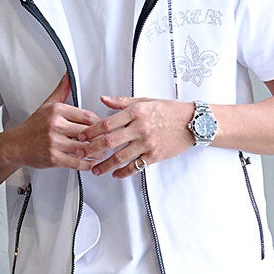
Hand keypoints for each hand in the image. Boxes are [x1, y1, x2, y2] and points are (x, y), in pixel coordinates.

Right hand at [8, 73, 100, 169]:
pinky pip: (76, 162)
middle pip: (88, 131)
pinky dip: (87, 164)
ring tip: (102, 152)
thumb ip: (61, 91)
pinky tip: (91, 163)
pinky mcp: (54, 158)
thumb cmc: (32, 127)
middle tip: (108, 141)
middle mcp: (56, 125)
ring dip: (96, 152)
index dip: (99, 123)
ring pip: (84, 147)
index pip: (87, 116)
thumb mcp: (47, 105)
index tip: (103, 127)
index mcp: (57, 111)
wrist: (15, 146)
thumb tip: (69, 76)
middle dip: (99, 138)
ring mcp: (54, 142)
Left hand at [76, 95, 194, 178]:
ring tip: (95, 170)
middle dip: (92, 149)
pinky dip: (123, 172)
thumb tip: (103, 99)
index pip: (107, 123)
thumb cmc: (170, 110)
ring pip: (120, 158)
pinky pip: (135, 166)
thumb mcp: (146, 101)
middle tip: (81, 154)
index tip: (81, 137)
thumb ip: (122, 102)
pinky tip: (115, 174)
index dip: (91, 131)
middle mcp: (140, 128)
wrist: (193, 122)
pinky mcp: (155, 156)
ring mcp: (147, 144)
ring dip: (104, 165)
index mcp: (136, 112)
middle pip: (109, 142)